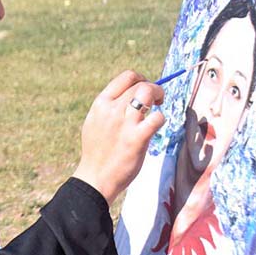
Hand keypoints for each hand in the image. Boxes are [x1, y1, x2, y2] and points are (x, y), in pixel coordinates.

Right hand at [73, 70, 164, 205]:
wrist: (95, 177)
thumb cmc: (97, 151)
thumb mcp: (94, 122)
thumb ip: (108, 108)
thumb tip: (128, 96)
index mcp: (101, 104)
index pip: (126, 77)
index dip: (141, 78)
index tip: (145, 87)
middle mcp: (111, 110)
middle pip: (140, 84)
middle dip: (155, 88)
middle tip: (158, 100)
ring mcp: (124, 124)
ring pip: (148, 93)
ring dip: (159, 96)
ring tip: (159, 106)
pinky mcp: (137, 139)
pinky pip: (157, 118)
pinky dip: (160, 119)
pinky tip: (156, 127)